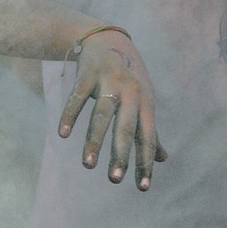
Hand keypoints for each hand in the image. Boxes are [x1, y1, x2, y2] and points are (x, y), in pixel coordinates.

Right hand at [58, 30, 166, 189]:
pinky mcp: (88, 74)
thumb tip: (163, 159)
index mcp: (146, 102)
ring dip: (94, 141)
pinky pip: (78, 98)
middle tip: (114, 180)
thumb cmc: (129, 78)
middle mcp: (130, 92)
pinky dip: (70, 115)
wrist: (108, 39)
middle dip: (120, 154)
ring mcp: (109, 81)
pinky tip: (63, 134)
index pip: (148, 137)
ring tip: (88, 165)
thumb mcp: (144, 101)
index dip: (145, 162)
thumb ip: (150, 130)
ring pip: (101, 115)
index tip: (143, 188)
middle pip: (126, 127)